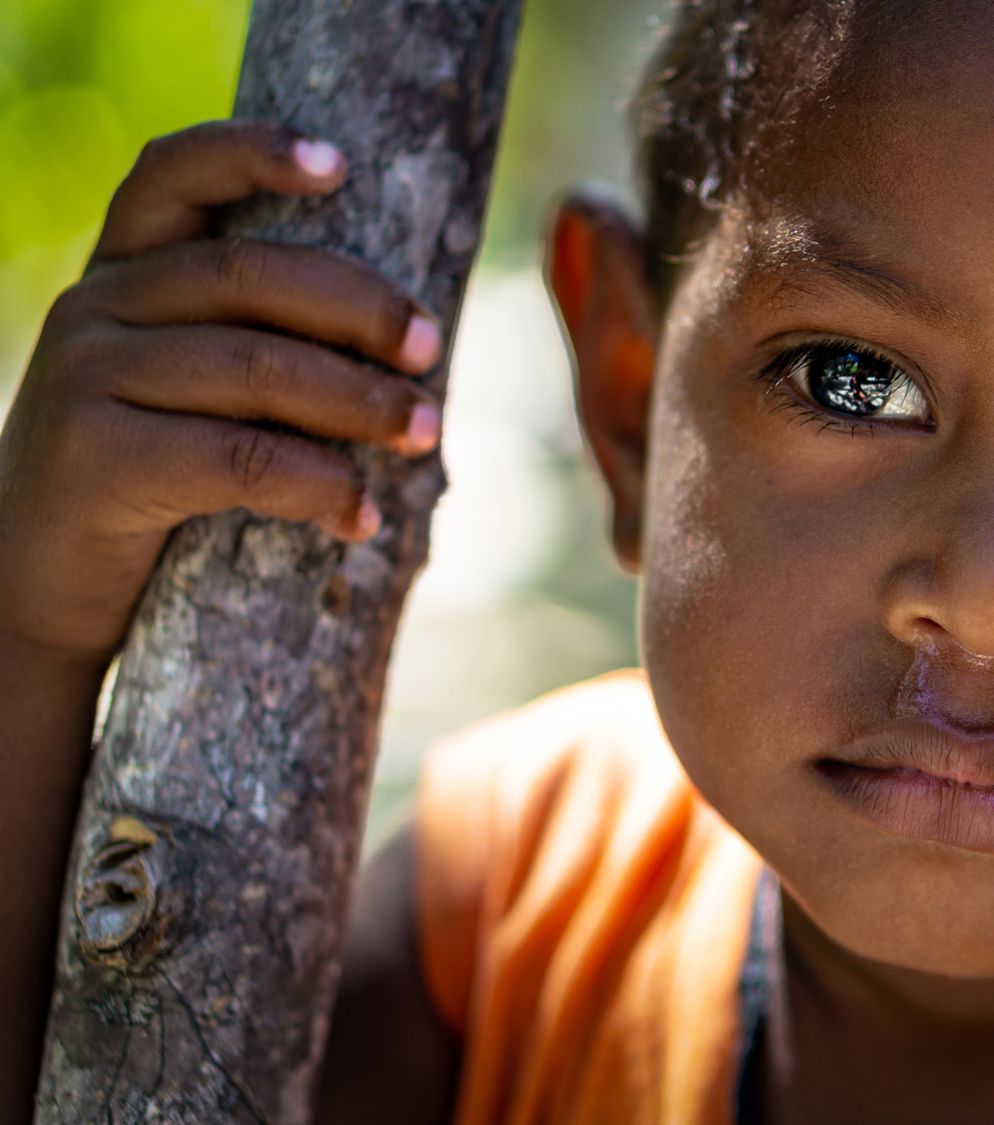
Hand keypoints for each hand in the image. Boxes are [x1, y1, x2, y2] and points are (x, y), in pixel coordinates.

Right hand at [0, 119, 444, 666]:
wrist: (36, 586)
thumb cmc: (151, 483)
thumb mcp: (191, 393)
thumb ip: (257, 343)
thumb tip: (410, 342)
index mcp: (122, 273)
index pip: (174, 177)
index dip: (252, 155)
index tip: (340, 164)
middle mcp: (92, 307)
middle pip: (249, 276)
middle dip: (358, 310)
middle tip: (430, 352)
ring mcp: (84, 377)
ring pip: (255, 367)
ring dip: (359, 401)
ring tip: (423, 433)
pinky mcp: (93, 457)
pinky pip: (238, 457)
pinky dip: (319, 486)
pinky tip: (362, 516)